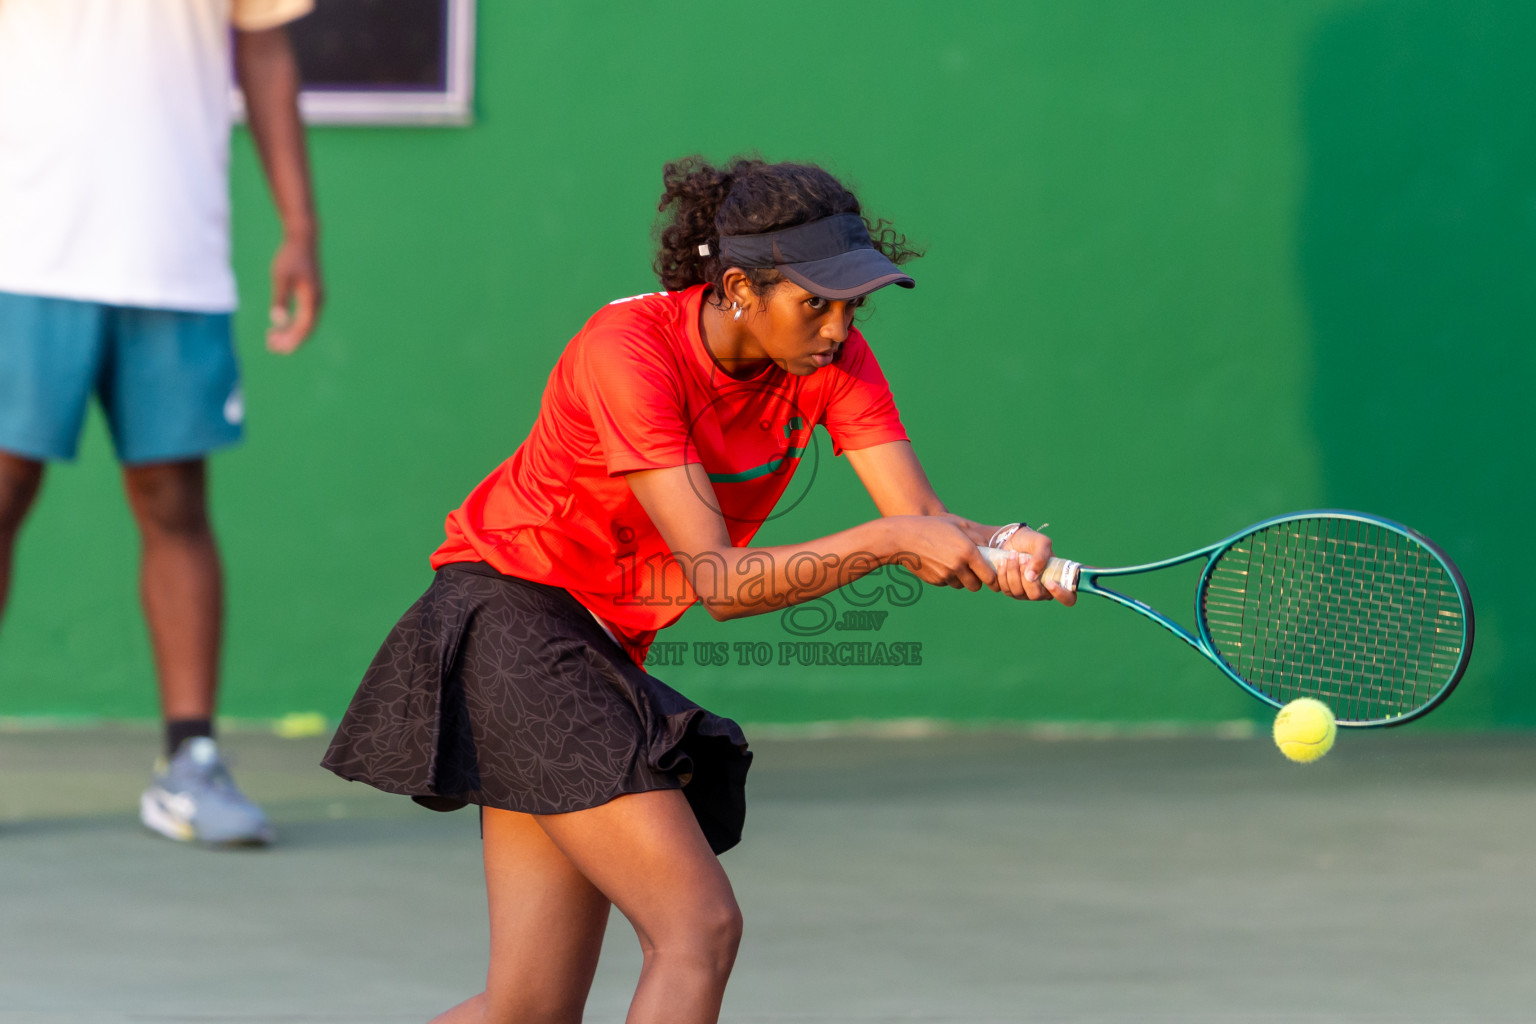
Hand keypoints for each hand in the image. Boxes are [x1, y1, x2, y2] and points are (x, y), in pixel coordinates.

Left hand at [267, 233, 321, 353]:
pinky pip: (305, 317)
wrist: (303, 239)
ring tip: (271, 339)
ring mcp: (316, 299)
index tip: (275, 348)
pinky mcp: (312, 296)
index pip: (303, 328)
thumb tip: (277, 321)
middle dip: (289, 340)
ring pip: (306, 324)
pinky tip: (279, 325)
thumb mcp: (281, 277)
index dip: (290, 341)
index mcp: (312, 300)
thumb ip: (280, 299)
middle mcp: (317, 302)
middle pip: (306, 330)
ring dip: (290, 334)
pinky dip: (293, 324)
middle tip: (271, 347)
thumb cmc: (290, 257)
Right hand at [883, 516, 997, 591]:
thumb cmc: (933, 527)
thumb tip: (991, 550)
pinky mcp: (935, 581)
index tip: (993, 579)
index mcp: (968, 552)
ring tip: (953, 564)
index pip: (989, 576)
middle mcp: (958, 566)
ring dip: (961, 579)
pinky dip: (947, 577)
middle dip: (977, 581)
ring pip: (961, 585)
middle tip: (974, 572)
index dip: (994, 580)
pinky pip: (947, 583)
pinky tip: (939, 563)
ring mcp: (945, 575)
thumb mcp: (957, 525)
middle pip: (976, 586)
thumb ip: (977, 537)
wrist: (904, 538)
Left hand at [993, 527, 1076, 605]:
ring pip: (1018, 592)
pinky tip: (1003, 561)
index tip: (1049, 582)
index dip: (1061, 594)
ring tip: (1012, 555)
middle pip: (1036, 595)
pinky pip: (1005, 589)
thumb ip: (1041, 557)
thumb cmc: (1032, 541)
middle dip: (1026, 576)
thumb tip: (1031, 576)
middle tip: (1023, 558)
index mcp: (1058, 581)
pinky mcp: (1010, 591)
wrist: (1012, 539)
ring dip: (1013, 572)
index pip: (1068, 599)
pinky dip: (1003, 574)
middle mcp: (1043, 591)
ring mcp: (1026, 593)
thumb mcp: (1041, 543)